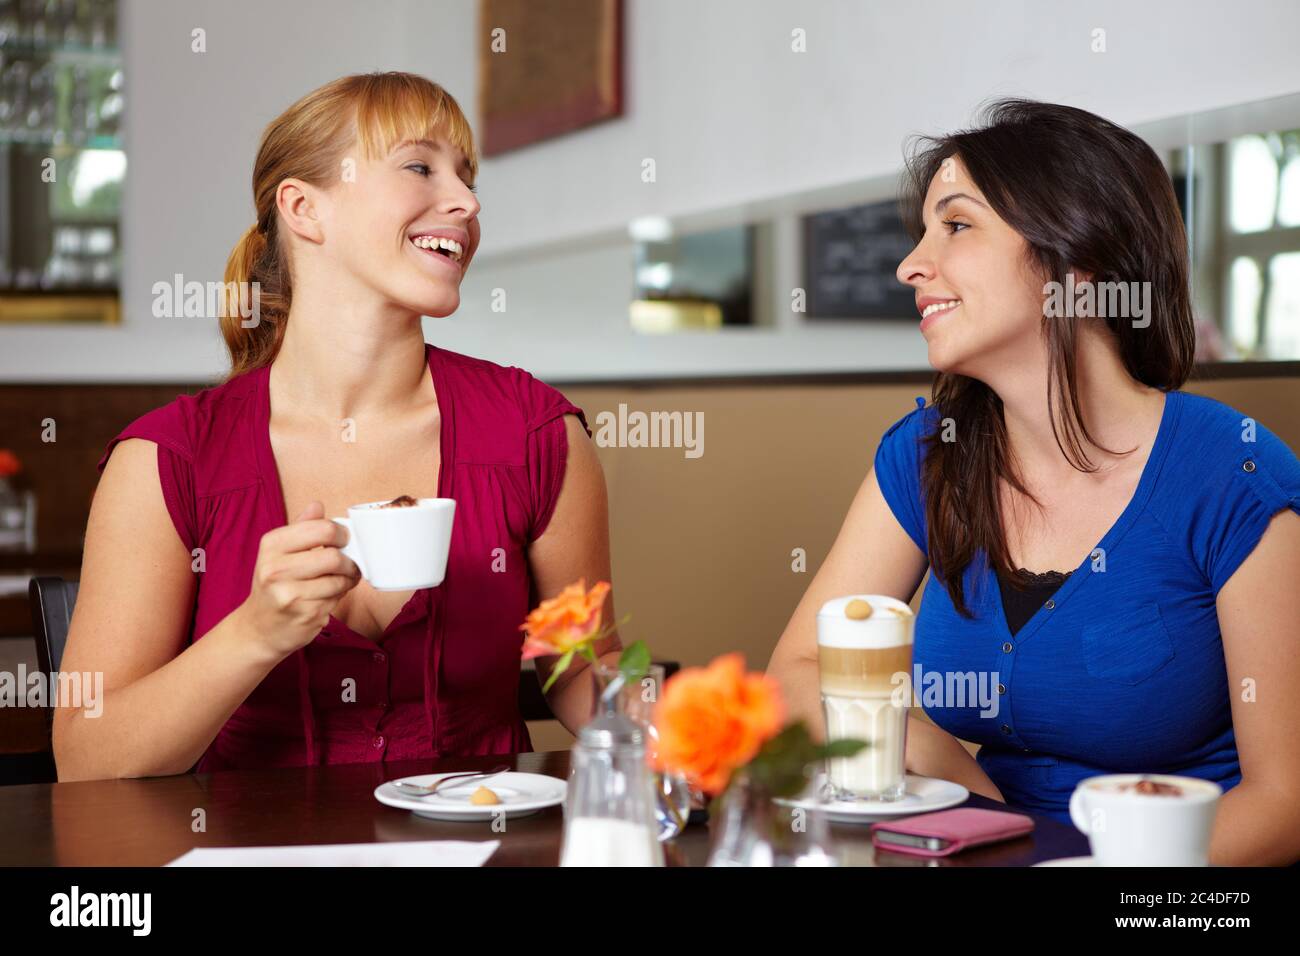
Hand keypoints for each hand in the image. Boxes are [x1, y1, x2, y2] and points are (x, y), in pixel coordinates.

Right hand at [238, 501, 360, 658]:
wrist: (257, 629)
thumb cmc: (274, 584)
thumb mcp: (279, 552)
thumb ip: (301, 527)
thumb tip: (317, 504)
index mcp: (271, 544)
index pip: (322, 529)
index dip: (342, 533)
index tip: (344, 540)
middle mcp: (275, 569)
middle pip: (334, 556)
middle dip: (349, 561)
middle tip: (348, 564)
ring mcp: (289, 594)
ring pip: (339, 580)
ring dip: (347, 580)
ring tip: (340, 580)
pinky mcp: (304, 615)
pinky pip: (337, 599)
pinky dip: (339, 597)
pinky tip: (327, 597)